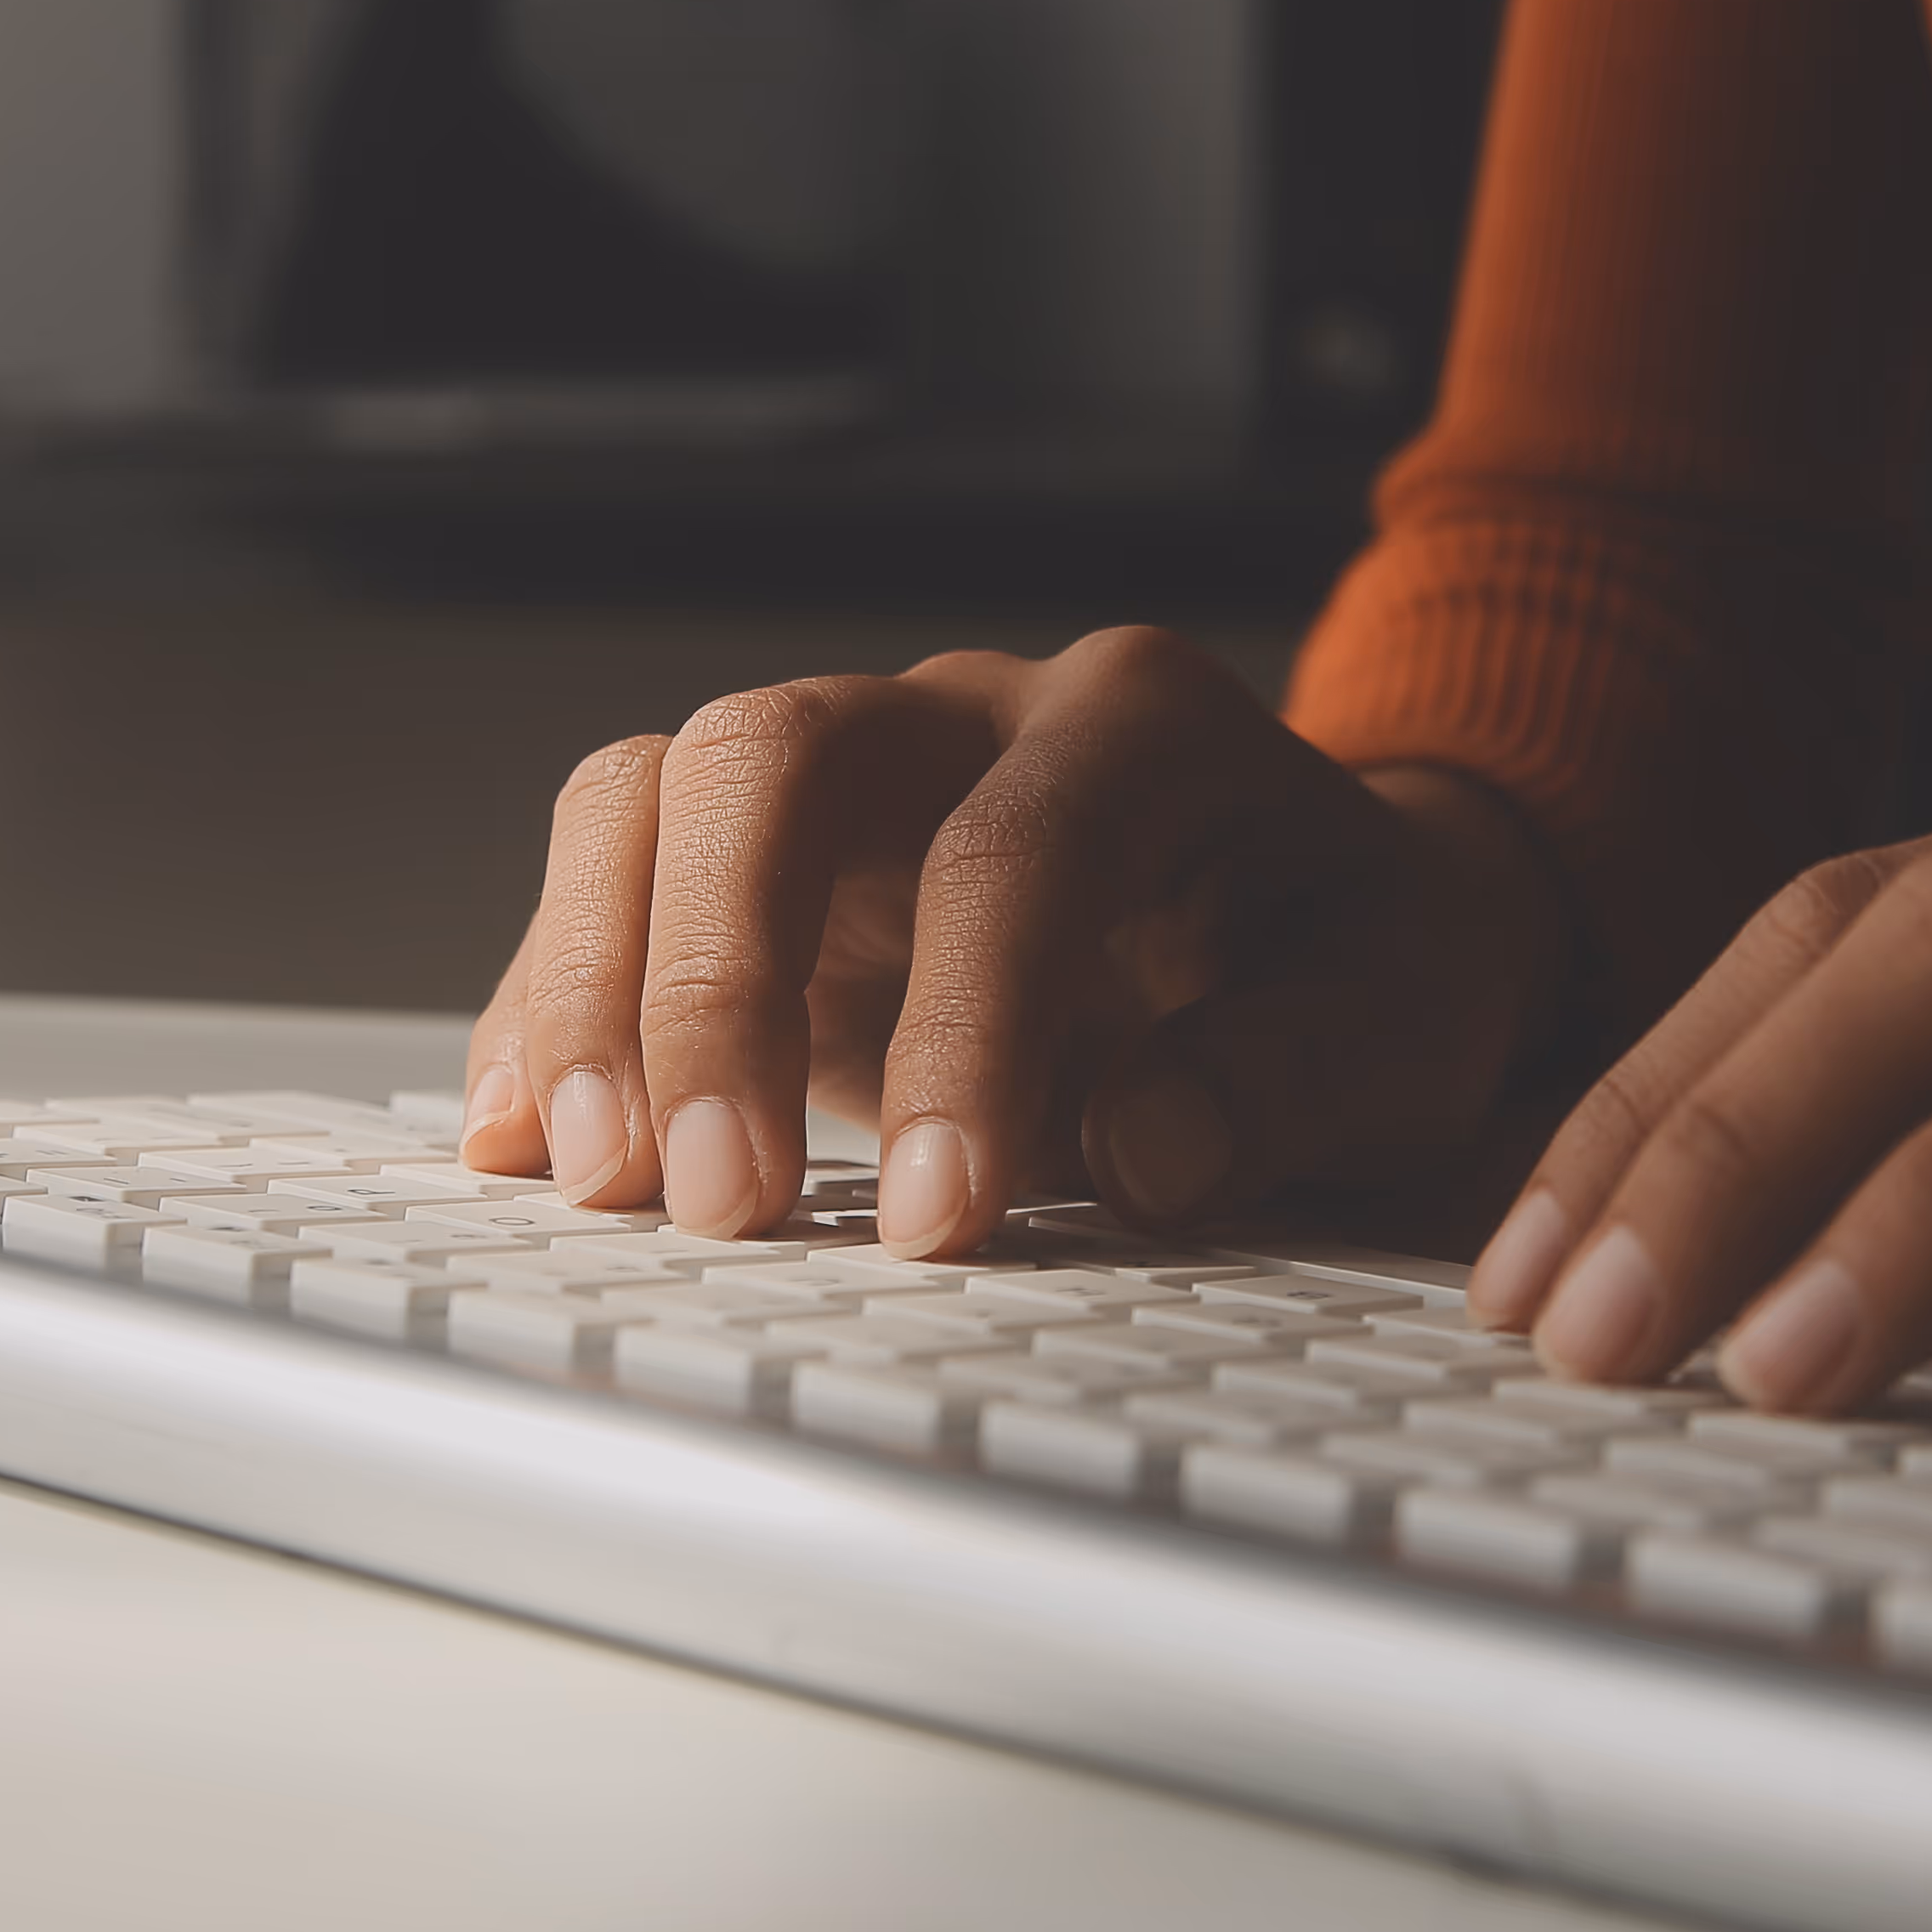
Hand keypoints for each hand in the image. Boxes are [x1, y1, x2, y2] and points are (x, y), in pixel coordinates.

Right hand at [457, 626, 1574, 1254]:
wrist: (1328, 920)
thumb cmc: (1360, 963)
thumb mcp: (1404, 1022)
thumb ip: (1287, 1076)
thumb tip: (1143, 1148)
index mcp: (1141, 723)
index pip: (1013, 849)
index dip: (963, 1032)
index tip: (940, 1213)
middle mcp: (962, 717)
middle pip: (771, 760)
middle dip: (716, 979)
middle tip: (716, 1199)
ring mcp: (843, 782)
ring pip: (653, 798)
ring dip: (596, 988)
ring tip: (594, 1178)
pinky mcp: (761, 879)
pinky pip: (612, 890)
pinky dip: (552, 1010)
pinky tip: (527, 1139)